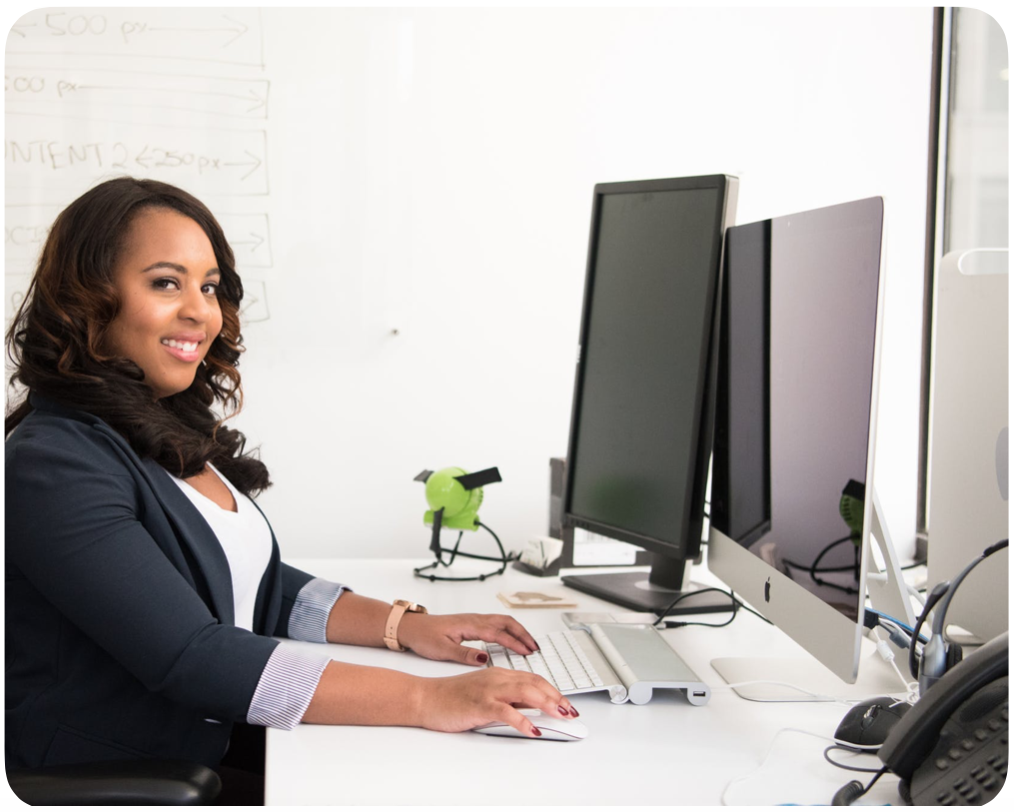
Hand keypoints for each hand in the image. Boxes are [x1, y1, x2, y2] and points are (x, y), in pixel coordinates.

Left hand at [397, 612, 537, 665]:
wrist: (412, 627)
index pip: (498, 633)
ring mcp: (474, 619)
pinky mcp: (472, 623)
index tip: (528, 651)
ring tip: (529, 644)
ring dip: (518, 631)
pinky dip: (509, 630)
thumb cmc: (424, 637)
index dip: (515, 643)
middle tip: (535, 647)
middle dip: (523, 634)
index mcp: (470, 625)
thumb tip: (485, 659)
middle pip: (506, 622)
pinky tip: (511, 639)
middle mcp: (475, 619)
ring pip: (502, 621)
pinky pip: (496, 623)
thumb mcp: (442, 650)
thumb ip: (464, 654)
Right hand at [416, 668, 578, 735]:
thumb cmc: (451, 698)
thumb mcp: (484, 695)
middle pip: (535, 683)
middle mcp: (497, 678)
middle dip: (556, 697)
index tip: (566, 704)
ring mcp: (488, 689)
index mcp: (499, 674)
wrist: (426, 698)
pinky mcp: (479, 704)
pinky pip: (506, 712)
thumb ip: (506, 699)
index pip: (534, 679)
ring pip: (525, 692)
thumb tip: (529, 710)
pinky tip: (533, 730)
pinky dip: (522, 721)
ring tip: (561, 716)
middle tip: (570, 712)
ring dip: (547, 704)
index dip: (553, 690)